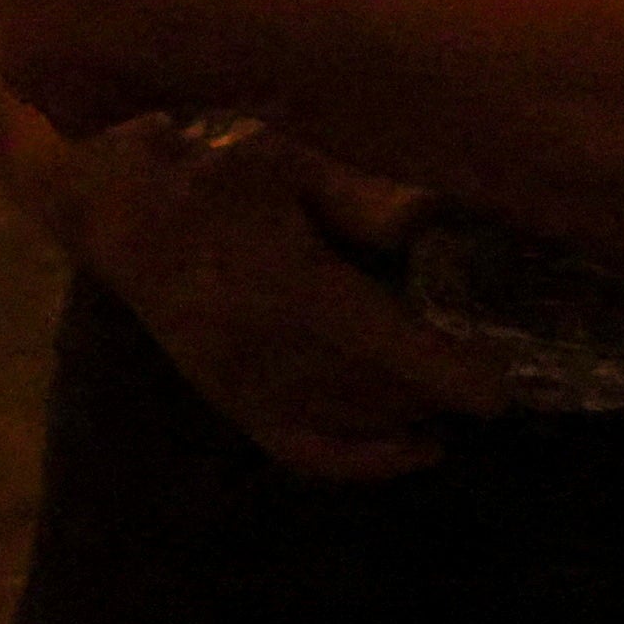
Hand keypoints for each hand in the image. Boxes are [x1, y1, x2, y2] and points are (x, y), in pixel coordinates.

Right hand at [60, 113, 513, 481]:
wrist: (123, 214)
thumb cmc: (216, 175)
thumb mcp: (289, 162)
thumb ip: (359, 197)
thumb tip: (430, 221)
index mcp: (286, 283)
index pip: (382, 345)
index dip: (445, 374)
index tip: (500, 390)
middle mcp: (266, 348)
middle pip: (375, 391)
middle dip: (438, 393)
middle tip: (495, 378)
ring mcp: (244, 384)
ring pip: (349, 421)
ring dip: (409, 417)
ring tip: (456, 397)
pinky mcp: (232, 403)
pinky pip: (305, 450)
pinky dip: (363, 460)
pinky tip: (413, 448)